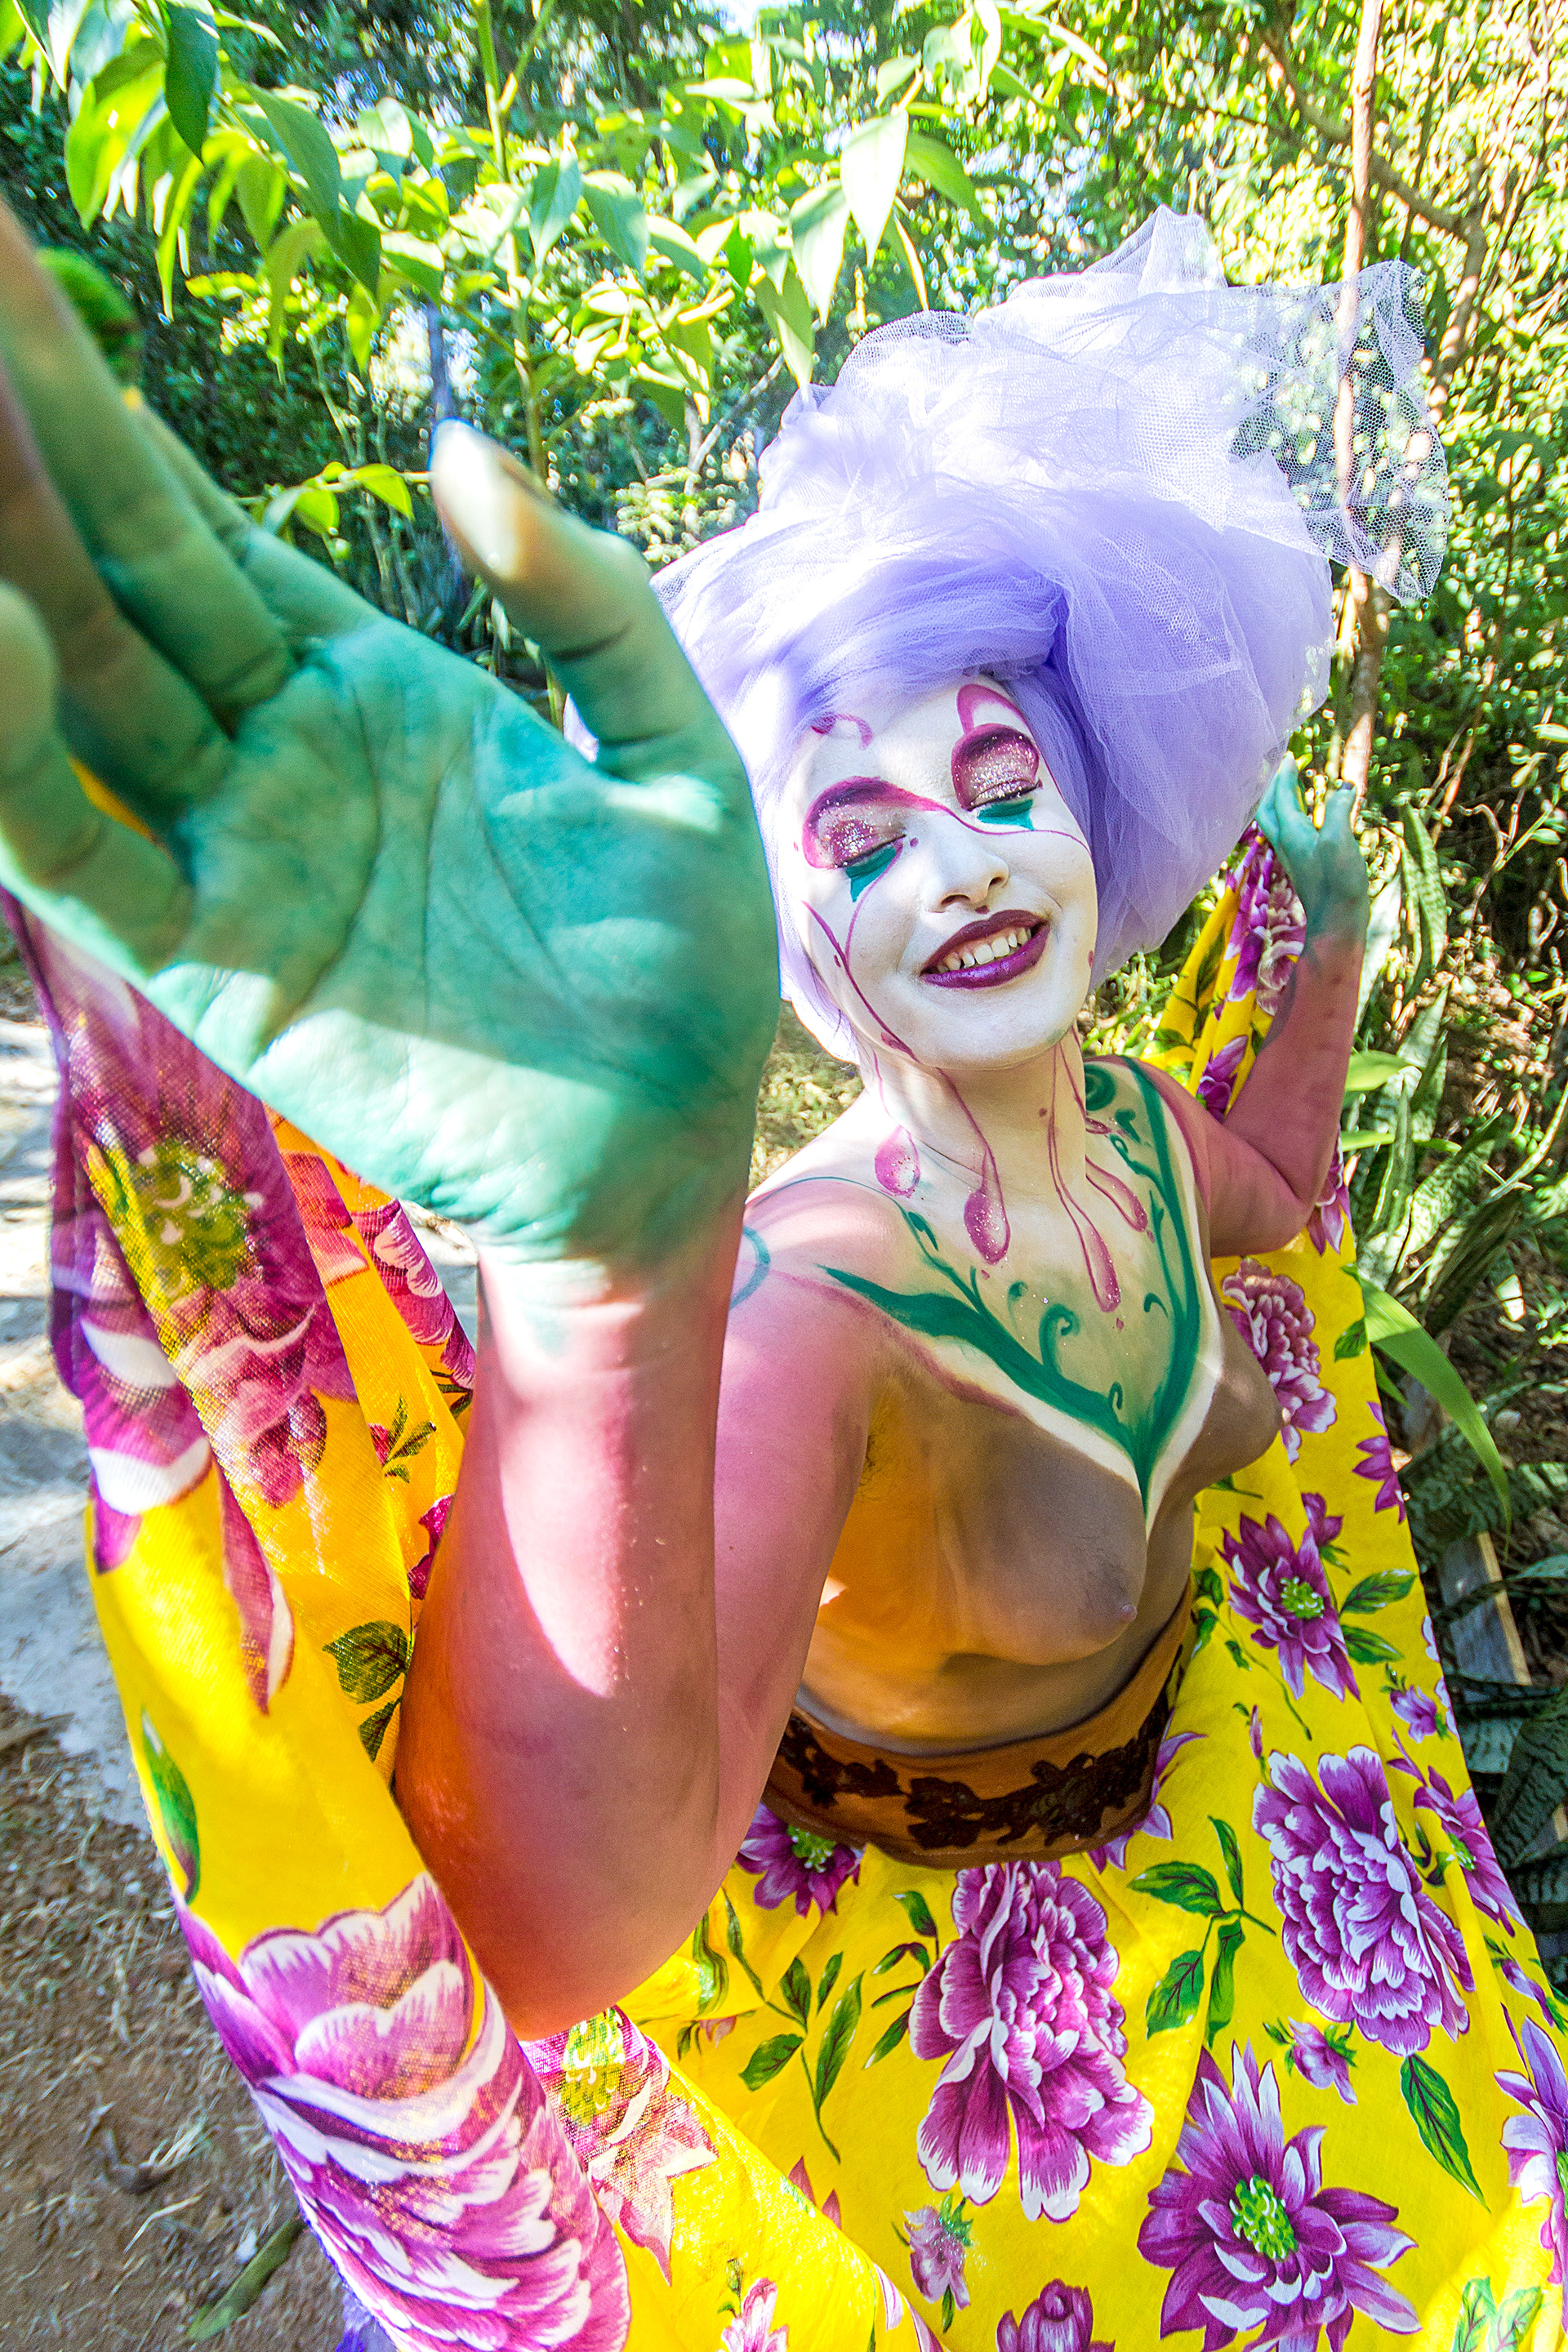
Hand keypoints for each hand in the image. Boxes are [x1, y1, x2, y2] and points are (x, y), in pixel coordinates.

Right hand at [0, 209, 777, 1271]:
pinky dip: (18, 760)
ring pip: (77, 686)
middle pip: (115, 572)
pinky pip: (87, 847)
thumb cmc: (678, 968)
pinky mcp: (215, 962)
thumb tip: (462, 451)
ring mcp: (234, 851)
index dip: (102, 412)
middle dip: (22, 441)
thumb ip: (587, 606)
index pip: (202, 527)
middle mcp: (273, 750)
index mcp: (370, 684)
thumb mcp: (670, 758)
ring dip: (2, 570)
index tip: (11, 276)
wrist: (663, 1149)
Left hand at [1253, 758, 1369, 942]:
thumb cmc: (1338, 883)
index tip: (1289, 757)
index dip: (1284, 776)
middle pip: (1269, 809)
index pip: (1280, 797)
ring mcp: (1293, 857)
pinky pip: (1289, 835)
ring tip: (1292, 788)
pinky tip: (1306, 820)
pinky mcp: (1303, 868)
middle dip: (1274, 787)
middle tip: (1284, 770)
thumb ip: (1338, 810)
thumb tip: (1345, 786)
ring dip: (1281, 802)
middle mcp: (1287, 844)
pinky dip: (1292, 818)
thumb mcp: (1339, 840)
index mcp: (1292, 833)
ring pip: (1277, 823)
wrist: (1337, 923)